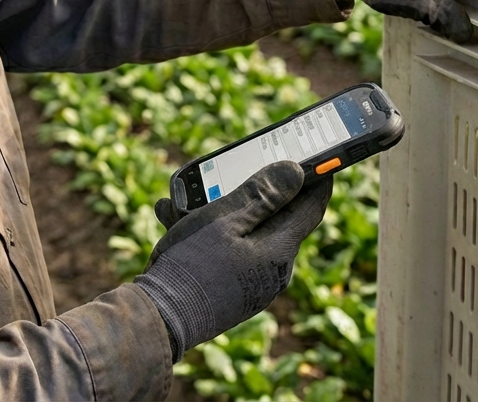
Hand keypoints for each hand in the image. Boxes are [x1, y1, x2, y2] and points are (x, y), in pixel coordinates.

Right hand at [136, 162, 332, 361]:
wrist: (160, 319)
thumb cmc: (193, 265)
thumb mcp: (224, 219)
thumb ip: (262, 195)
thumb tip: (297, 172)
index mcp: (279, 250)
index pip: (311, 208)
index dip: (317, 179)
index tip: (317, 158)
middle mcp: (272, 271)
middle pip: (273, 219)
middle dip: (252, 191)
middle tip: (235, 168)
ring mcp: (251, 284)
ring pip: (242, 234)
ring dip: (216, 210)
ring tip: (183, 194)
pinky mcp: (230, 291)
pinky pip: (226, 252)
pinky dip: (206, 233)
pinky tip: (172, 217)